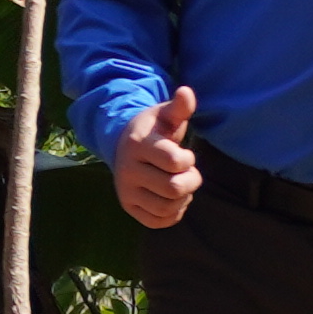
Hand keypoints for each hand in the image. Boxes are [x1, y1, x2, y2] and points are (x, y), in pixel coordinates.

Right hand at [109, 83, 200, 230]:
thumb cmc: (152, 130)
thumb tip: (186, 92)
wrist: (122, 146)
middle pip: (173, 188)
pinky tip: (172, 198)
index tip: (184, 154)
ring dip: (183, 198)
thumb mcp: (164, 115)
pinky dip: (173, 213)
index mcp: (138, 145)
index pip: (175, 161)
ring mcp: (126, 191)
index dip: (188, 160)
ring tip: (179, 184)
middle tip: (188, 173)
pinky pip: (158, 221)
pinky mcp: (128, 207)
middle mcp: (127, 170)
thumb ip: (179, 107)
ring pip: (167, 208)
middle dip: (190, 182)